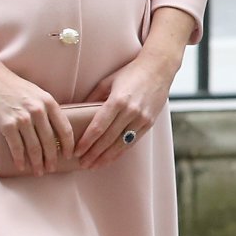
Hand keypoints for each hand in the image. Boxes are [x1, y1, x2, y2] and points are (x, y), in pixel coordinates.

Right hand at [0, 63, 73, 177]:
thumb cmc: (13, 87)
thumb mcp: (37, 93)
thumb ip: (47, 109)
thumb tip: (56, 131)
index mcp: (49, 102)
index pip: (65, 129)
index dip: (68, 146)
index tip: (68, 156)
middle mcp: (38, 110)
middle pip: (50, 142)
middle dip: (52, 158)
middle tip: (52, 169)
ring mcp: (22, 118)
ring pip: (34, 147)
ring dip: (37, 163)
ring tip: (39, 171)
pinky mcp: (6, 124)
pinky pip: (16, 147)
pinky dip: (20, 159)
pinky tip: (21, 166)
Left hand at [74, 48, 174, 169]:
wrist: (159, 69)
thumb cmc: (130, 72)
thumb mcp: (108, 81)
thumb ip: (93, 97)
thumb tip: (77, 112)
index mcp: (118, 100)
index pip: (98, 126)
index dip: (87, 141)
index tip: (77, 151)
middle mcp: (131, 111)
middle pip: (108, 139)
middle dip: (93, 153)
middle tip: (82, 164)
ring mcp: (142, 119)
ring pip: (120, 144)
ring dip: (106, 157)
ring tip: (94, 166)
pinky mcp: (149, 123)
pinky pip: (132, 142)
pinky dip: (120, 152)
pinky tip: (110, 158)